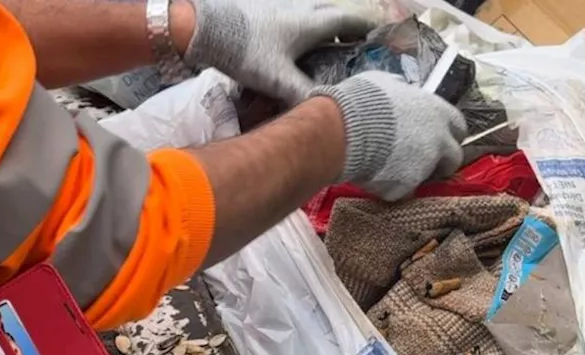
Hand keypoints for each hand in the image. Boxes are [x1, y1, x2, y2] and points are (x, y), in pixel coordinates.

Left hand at [183, 0, 375, 103]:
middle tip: (354, 42)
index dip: (364, 27)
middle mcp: (299, 12)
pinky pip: (292, 19)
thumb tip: (325, 113)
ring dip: (322, 28)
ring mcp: (279, 10)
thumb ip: (302, 95)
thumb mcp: (276, 79)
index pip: (347, 21)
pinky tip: (291, 46)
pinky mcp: (262, 15)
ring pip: (310, 15)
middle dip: (345, 27)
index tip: (378, 33)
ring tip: (326, 47)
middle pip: (330, 15)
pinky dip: (301, 30)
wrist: (206, 30)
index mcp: (310, 24)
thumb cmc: (246, 52)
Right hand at [312, 71, 467, 200]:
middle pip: (453, 157)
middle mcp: (438, 139)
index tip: (433, 137)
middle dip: (439, 161)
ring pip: (427, 178)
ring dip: (414, 176)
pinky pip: (400, 191)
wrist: (342, 130)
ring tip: (390, 171)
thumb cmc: (361, 101)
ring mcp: (425, 166)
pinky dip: (389, 187)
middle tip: (417, 161)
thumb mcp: (384, 83)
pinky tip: (373, 179)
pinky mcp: (405, 186)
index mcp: (436, 111)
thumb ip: (400, 90)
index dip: (445, 133)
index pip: (457, 126)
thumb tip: (399, 88)